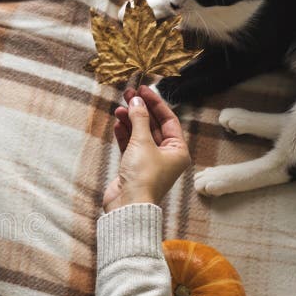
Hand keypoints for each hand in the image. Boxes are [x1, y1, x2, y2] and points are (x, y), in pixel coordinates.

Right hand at [103, 85, 190, 212]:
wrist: (128, 205)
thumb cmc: (143, 177)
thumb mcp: (142, 143)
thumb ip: (139, 119)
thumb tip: (136, 101)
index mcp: (178, 150)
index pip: (168, 119)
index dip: (155, 103)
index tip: (142, 90)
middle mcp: (166, 155)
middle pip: (153, 125)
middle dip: (140, 110)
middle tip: (128, 94)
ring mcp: (149, 161)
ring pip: (140, 134)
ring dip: (130, 121)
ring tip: (118, 109)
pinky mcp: (134, 167)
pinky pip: (130, 145)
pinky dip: (124, 134)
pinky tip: (117, 124)